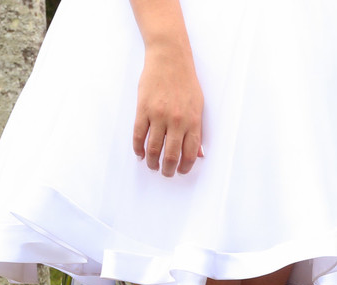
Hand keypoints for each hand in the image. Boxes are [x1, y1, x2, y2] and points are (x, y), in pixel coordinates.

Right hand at [134, 44, 203, 176]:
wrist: (169, 59)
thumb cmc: (186, 83)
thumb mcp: (198, 107)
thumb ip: (197, 131)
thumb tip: (197, 154)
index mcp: (193, 121)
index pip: (190, 153)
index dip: (185, 167)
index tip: (181, 171)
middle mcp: (176, 121)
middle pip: (171, 155)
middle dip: (168, 169)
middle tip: (166, 173)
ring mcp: (158, 115)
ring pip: (153, 148)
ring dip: (152, 161)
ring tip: (152, 165)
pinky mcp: (143, 109)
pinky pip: (138, 134)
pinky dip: (138, 148)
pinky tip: (139, 153)